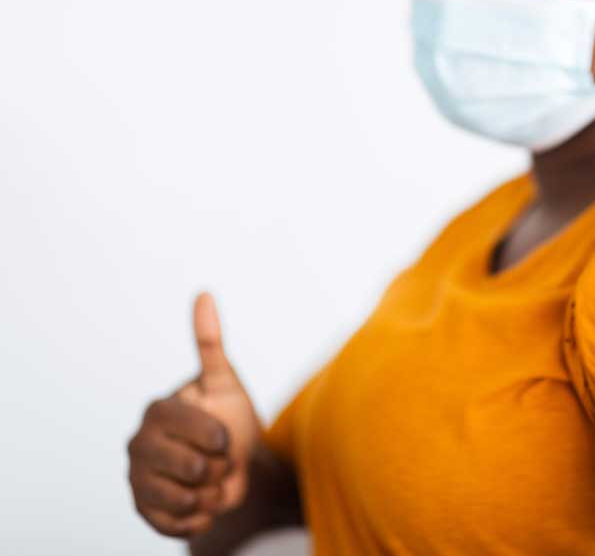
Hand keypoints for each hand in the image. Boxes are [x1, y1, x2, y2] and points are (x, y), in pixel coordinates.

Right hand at [127, 292, 262, 536]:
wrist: (234, 466)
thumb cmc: (229, 417)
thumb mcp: (226, 382)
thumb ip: (211, 342)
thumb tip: (204, 294)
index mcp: (158, 410)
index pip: (187, 425)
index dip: (214, 436)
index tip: (227, 438)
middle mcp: (139, 444)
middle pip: (189, 466)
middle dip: (217, 467)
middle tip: (220, 459)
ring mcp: (138, 479)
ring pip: (185, 498)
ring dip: (213, 493)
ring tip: (213, 480)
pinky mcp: (144, 511)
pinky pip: (179, 522)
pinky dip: (202, 516)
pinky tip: (205, 501)